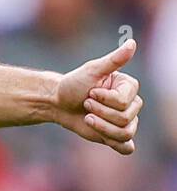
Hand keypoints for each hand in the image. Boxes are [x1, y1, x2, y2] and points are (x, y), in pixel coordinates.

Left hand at [53, 39, 142, 154]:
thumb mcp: (91, 70)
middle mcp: (131, 104)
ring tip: (87, 118)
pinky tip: (106, 139)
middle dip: (99, 113)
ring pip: (125, 134)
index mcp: (129, 87)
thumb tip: (132, 43)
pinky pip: (126, 147)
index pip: (124, 102)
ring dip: (101, 127)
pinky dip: (117, 144)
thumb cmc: (73, 84)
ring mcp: (124, 121)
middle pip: (125, 119)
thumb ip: (113, 60)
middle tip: (85, 104)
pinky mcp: (115, 135)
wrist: (58, 102)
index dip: (103, 100)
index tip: (90, 92)